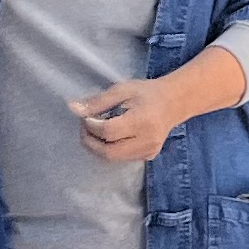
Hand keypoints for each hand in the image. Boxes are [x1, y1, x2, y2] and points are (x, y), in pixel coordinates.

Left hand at [70, 67, 195, 164]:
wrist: (174, 102)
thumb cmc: (147, 93)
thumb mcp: (122, 90)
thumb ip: (98, 101)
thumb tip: (73, 109)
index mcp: (142, 120)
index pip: (109, 132)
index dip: (91, 126)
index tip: (86, 117)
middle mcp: (147, 140)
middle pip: (109, 152)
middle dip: (91, 142)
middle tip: (85, 128)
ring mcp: (149, 151)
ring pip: (114, 158)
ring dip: (98, 147)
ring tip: (96, 131)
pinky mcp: (149, 156)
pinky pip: (122, 158)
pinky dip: (111, 149)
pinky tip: (110, 137)